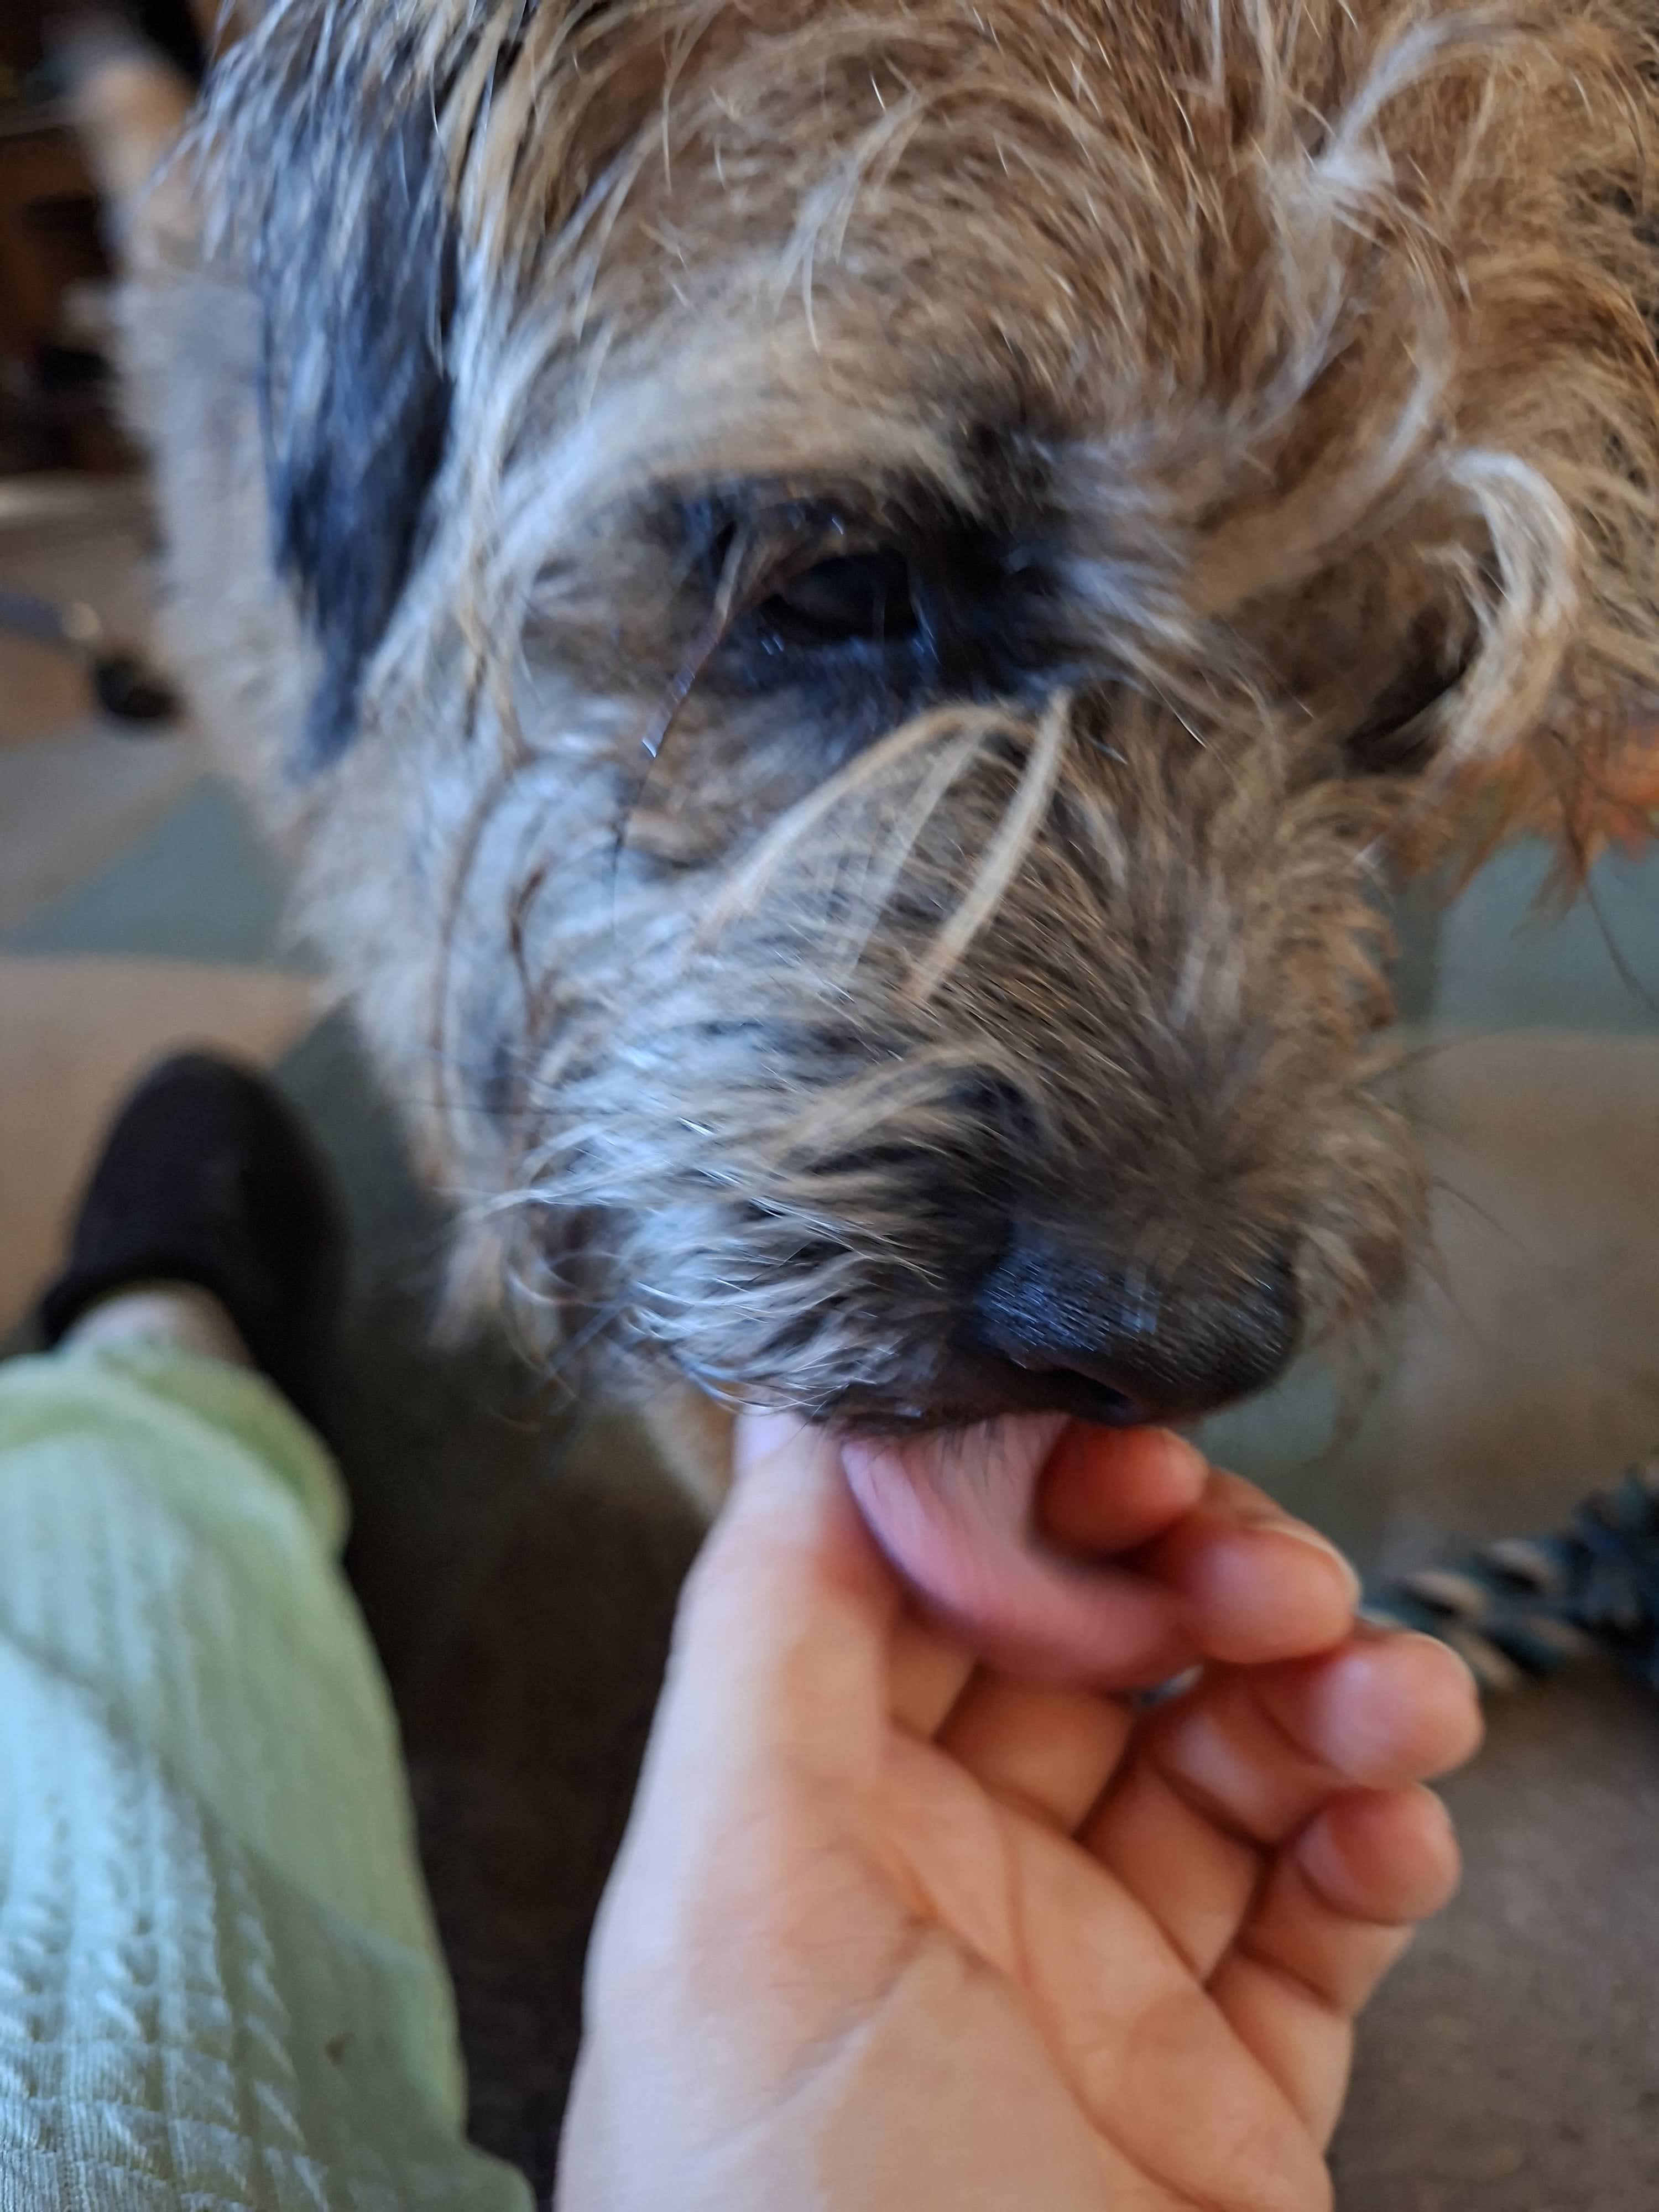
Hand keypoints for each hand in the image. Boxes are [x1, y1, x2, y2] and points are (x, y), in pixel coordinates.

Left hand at [559, 1415, 1479, 2211]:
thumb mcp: (727, 1898)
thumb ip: (759, 1635)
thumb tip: (795, 1412)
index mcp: (814, 1829)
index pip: (924, 1596)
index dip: (1020, 1503)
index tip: (1105, 1450)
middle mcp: (953, 1893)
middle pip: (1096, 1661)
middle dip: (1192, 1580)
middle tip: (1259, 1568)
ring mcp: (1100, 1989)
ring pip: (1230, 1764)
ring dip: (1319, 1692)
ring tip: (1377, 1691)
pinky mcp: (1229, 2091)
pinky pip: (1323, 1919)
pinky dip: (1375, 1838)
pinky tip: (1388, 1818)